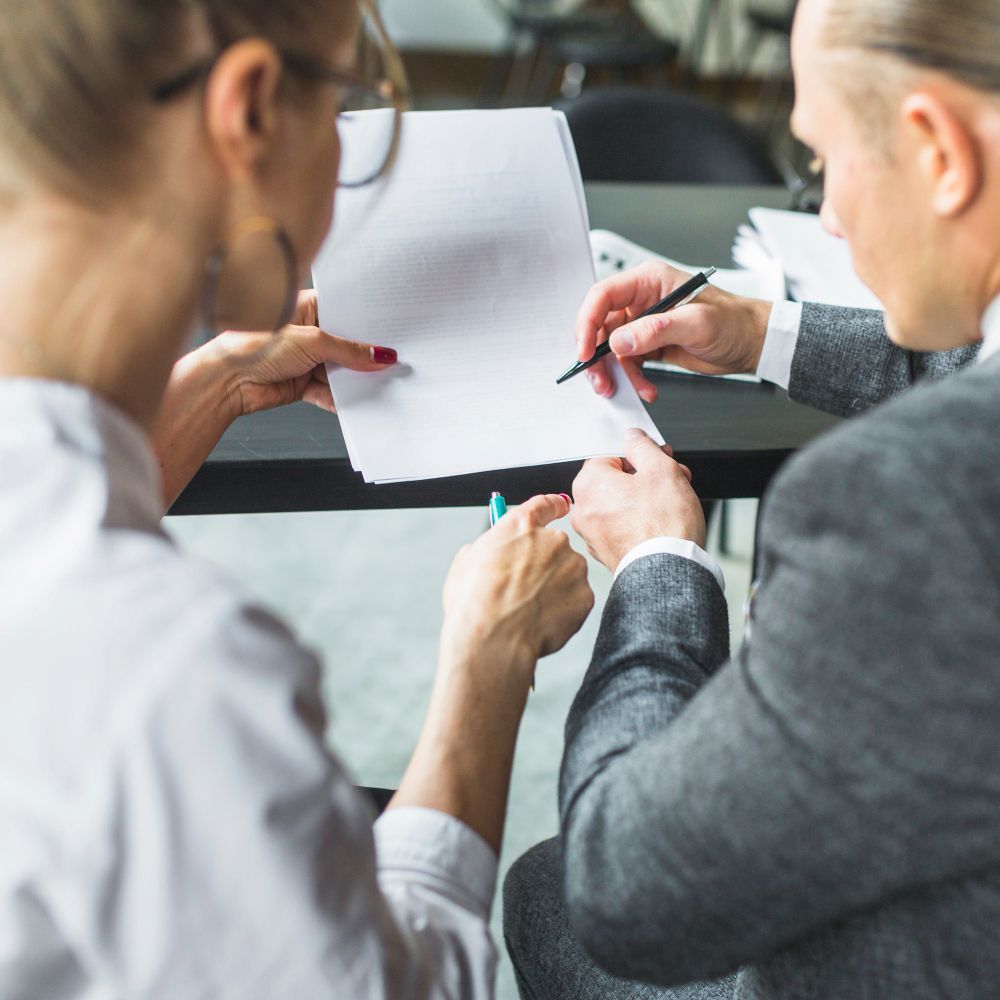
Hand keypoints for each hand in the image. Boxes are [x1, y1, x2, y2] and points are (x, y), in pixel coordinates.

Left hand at [212, 289, 397, 418]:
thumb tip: (379, 355)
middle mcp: (309, 332)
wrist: (226, 380)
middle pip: (348, 344)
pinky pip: (330, 392)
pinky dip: (342, 398)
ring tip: (379, 382)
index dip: (369, 322)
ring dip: (356, 379)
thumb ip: (349, 350)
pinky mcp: (303, 384)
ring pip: (341, 370)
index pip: (347, 312)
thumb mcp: (312, 341)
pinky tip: (357, 400)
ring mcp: (306, 359)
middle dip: (366, 355)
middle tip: (391, 359)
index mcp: (308, 307)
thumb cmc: (254, 346)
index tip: (393, 330)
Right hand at [440, 494, 593, 685]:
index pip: (547, 504)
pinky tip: (540, 621)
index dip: (554, 506)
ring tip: (527, 609)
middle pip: (556, 546)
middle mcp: (553, 540)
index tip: (561, 507)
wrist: (492, 638)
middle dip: (545, 563)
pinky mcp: (584, 597)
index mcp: (522, 525)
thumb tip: (496, 554)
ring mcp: (573, 568)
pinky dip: (563, 609)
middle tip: (524, 587)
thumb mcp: (467, 561)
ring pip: (568, 574)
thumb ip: (491, 548)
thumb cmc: (473, 601)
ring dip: (555, 587)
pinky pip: (576, 600)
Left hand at [571, 428, 705, 570]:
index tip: (659, 458)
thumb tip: (632, 438)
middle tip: (674, 478)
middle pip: (616, 479)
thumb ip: (642, 447)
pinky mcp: (606, 551)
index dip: (640, 455)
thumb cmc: (663, 526)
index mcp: (590, 483)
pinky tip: (661, 523)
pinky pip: (622, 525)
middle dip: (648, 476)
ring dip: (646, 497)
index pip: (611, 454)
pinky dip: (640, 521)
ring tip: (673, 503)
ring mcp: (592, 533)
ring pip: (621, 503)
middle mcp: (583, 508)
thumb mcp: (660, 469)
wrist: (669, 573)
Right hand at [575, 261, 772, 400]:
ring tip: (622, 389)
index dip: (588, 323)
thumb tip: (619, 341)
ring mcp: (643, 324)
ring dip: (613, 372)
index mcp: (649, 282)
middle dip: (596, 355)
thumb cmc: (733, 322)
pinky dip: (632, 379)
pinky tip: (646, 388)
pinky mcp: (649, 344)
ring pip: (610, 349)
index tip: (585, 351)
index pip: (603, 296)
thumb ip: (656, 330)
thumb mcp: (697, 323)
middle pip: (600, 325)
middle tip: (601, 380)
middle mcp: (641, 301)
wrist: (751, 343)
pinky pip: (627, 362)